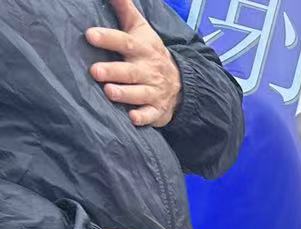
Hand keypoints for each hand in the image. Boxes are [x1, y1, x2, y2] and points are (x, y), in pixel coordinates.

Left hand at [86, 0, 181, 127]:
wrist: (181, 83)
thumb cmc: (151, 53)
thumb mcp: (141, 30)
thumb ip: (125, 10)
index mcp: (142, 49)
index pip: (125, 42)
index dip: (108, 38)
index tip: (90, 35)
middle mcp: (148, 71)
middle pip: (130, 71)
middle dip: (114, 71)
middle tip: (95, 71)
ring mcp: (154, 91)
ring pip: (139, 93)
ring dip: (125, 94)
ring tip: (109, 92)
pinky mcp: (158, 110)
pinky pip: (151, 115)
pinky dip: (143, 117)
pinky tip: (132, 118)